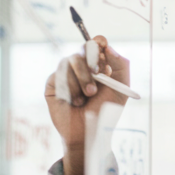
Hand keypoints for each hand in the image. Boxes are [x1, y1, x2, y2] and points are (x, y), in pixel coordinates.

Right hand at [44, 35, 130, 174]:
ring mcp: (66, 74)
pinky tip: (75, 101)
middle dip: (92, 61)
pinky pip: (60, 73)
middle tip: (97, 74)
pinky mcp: (53, 83)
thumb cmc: (105, 113)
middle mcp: (82, 68)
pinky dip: (71, 87)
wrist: (89, 132)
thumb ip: (121, 65)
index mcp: (99, 66)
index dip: (98, 42)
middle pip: (83, 48)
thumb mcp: (120, 89)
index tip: (102, 45)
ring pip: (71, 60)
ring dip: (83, 79)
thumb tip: (108, 47)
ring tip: (88, 96)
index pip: (96, 44)